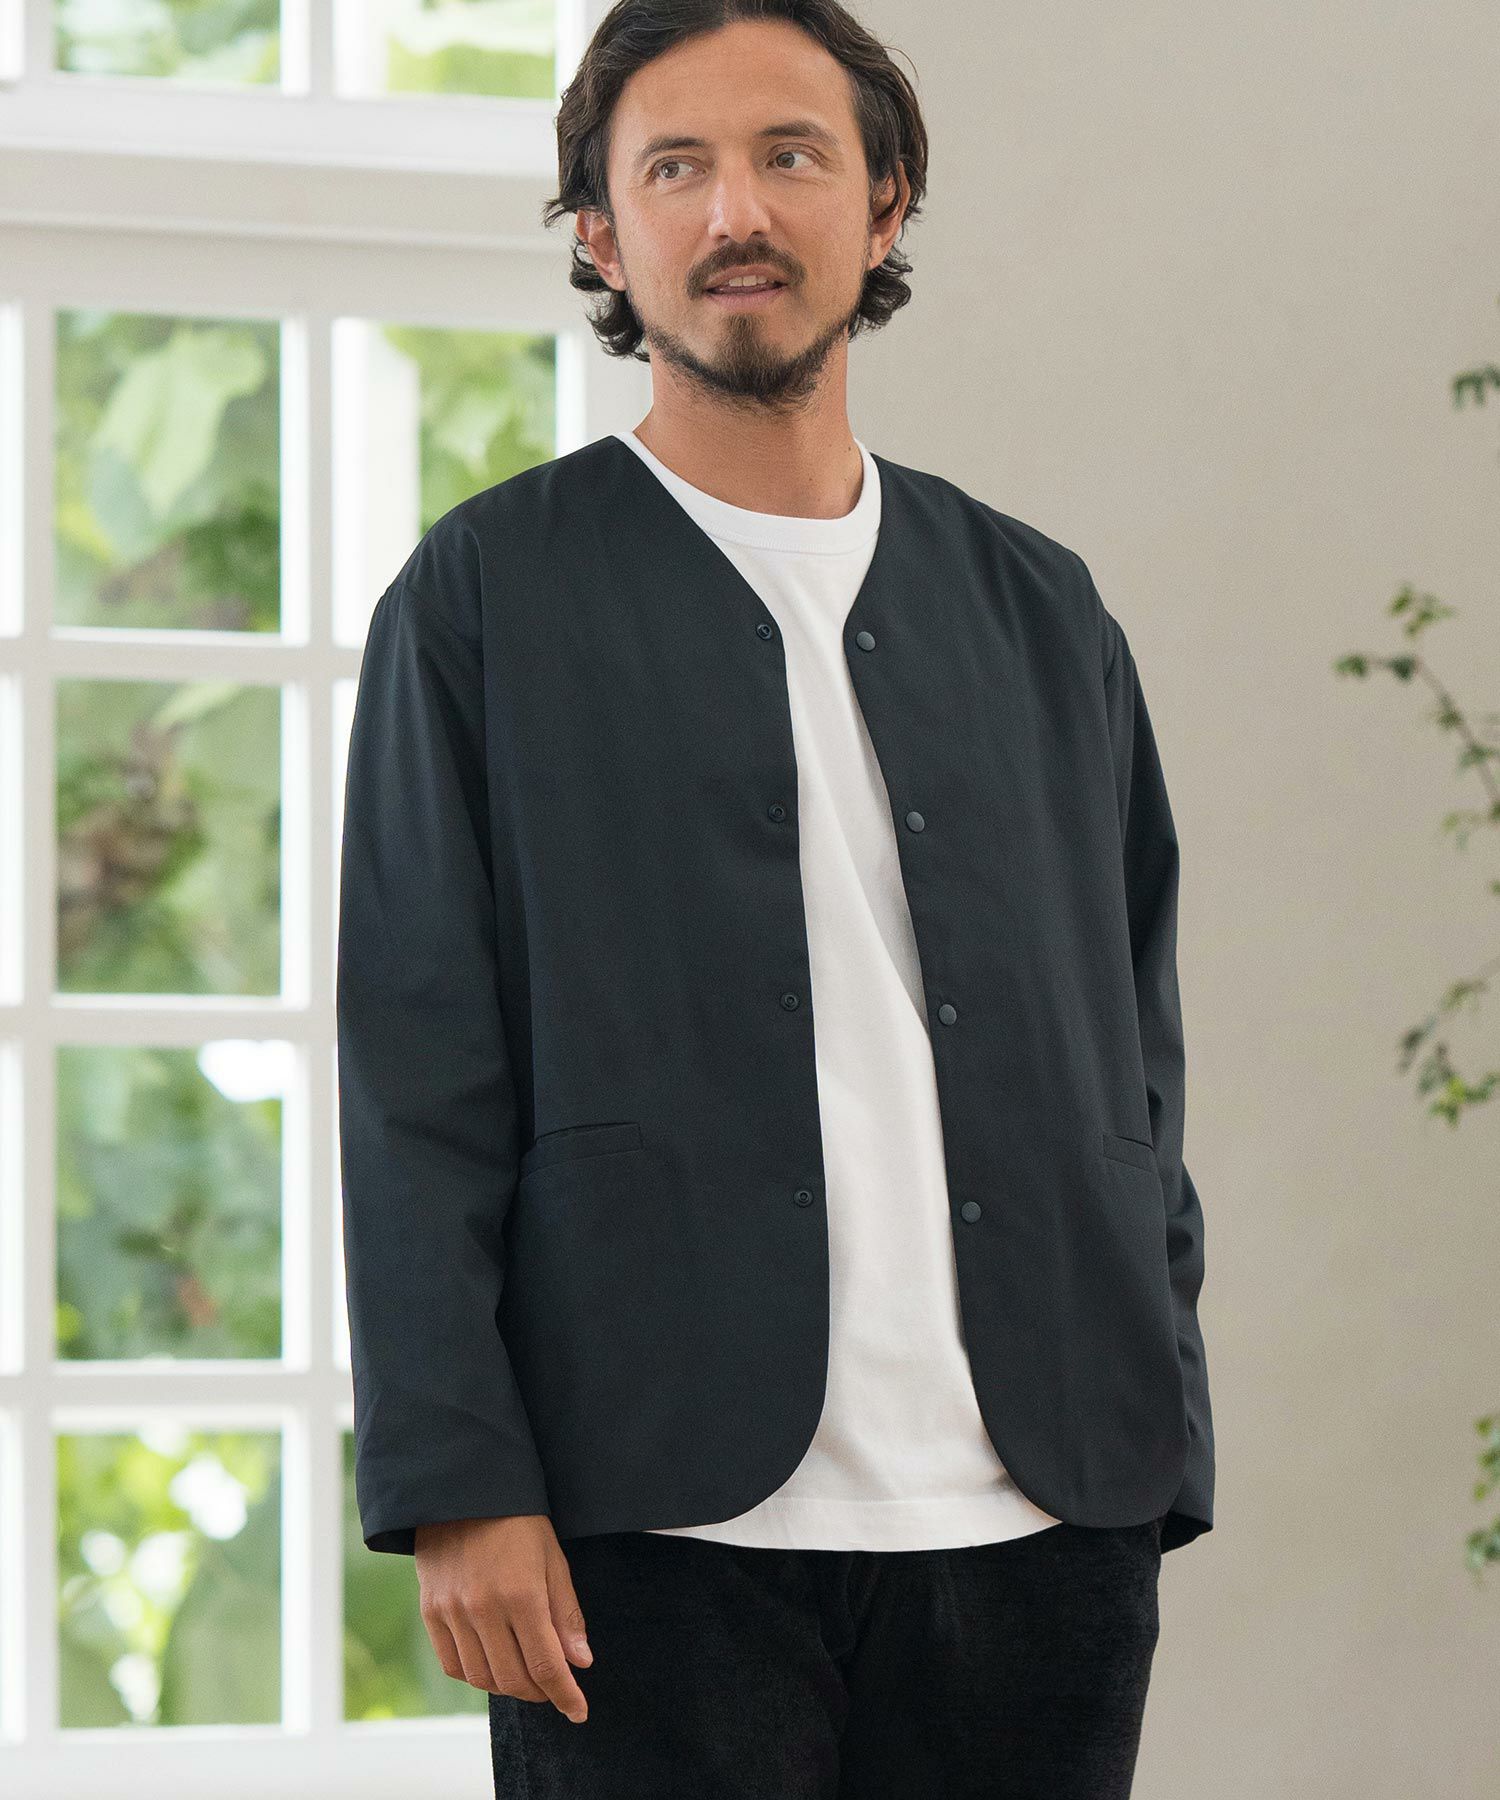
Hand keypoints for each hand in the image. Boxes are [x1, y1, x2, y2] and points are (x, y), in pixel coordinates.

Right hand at [414, 1514, 592, 1722]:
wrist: (464, 1489)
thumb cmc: (517, 1521)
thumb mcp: (552, 1558)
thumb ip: (566, 1613)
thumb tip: (580, 1662)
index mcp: (520, 1594)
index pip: (546, 1665)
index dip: (565, 1695)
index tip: (579, 1712)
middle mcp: (483, 1609)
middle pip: (514, 1679)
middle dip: (540, 1693)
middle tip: (554, 1689)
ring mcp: (452, 1612)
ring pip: (482, 1678)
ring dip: (508, 1687)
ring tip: (526, 1677)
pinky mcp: (431, 1611)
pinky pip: (452, 1664)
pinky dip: (475, 1675)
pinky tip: (493, 1665)